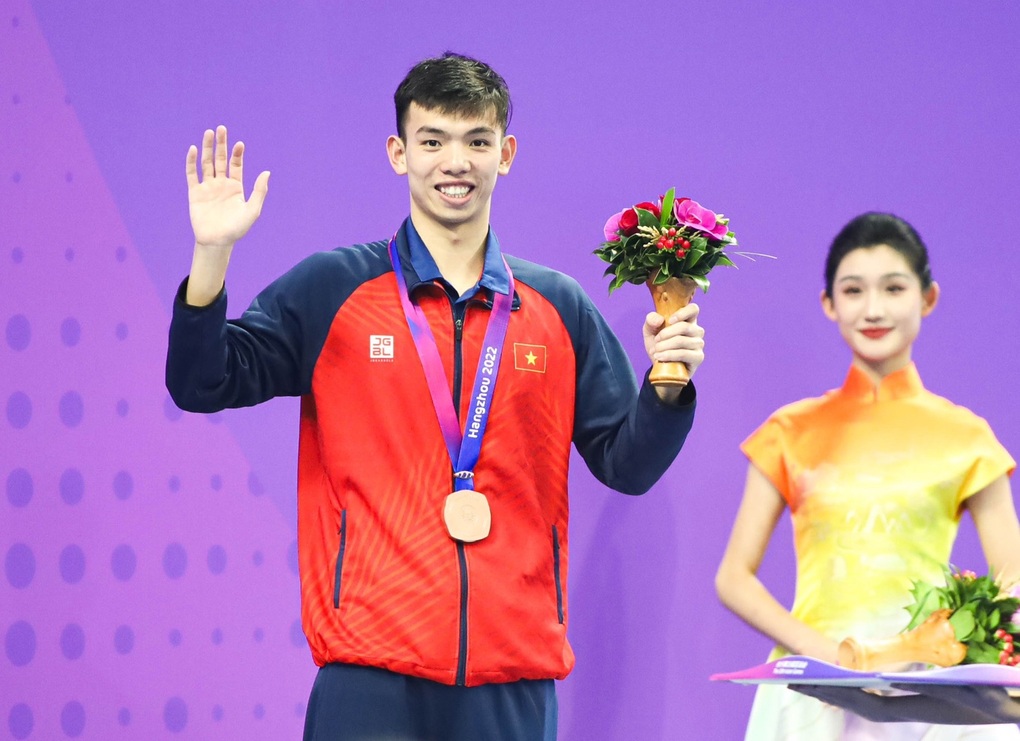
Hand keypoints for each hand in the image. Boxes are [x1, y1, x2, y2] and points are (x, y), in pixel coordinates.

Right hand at [186, 125, 269, 249]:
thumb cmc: (237, 229)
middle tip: (221, 128)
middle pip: (221, 159)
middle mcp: (221, 184)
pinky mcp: (195, 193)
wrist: (218, 241)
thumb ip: (259, 191)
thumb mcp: (252, 210)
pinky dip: (191, 162)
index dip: (237, 154)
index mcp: (236, 187)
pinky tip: (192, 149)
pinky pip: (192, 174)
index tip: (239, 144)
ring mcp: (208, 187)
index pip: (236, 165)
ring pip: (206, 163)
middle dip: (221, 144)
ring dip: (207, 148)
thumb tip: (267, 172)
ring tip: (208, 133)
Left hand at [643, 303, 704, 376]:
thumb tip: (659, 320)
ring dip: (664, 346)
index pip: (693, 309)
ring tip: (655, 351)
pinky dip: (669, 355)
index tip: (669, 320)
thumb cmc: (658, 345)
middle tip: (656, 341)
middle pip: (684, 327)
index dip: (682, 313)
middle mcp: (696, 331)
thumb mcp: (650, 331)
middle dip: (665, 334)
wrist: (660, 366)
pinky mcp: (698, 357)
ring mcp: (699, 344)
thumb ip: (650, 321)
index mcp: (687, 320)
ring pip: (682, 341)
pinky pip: (684, 354)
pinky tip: (659, 357)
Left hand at [793, 683, 1019, 725]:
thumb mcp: (974, 691)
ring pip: (865, 701)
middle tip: (794, 681)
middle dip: (826, 693)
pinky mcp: (915, 703)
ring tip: (809, 681)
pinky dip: (857, 690)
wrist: (1010, 707)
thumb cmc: (995, 697)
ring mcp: (910, 708)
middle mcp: (908, 711)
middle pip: (858, 703)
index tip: (809, 683)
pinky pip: (877, 698)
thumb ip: (951, 689)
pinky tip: (845, 683)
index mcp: (915, 708)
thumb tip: (918, 683)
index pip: (865, 703)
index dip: (836, 693)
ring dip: (838, 692)